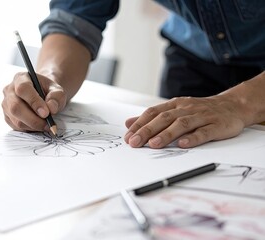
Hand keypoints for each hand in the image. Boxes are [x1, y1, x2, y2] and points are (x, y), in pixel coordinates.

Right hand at [2, 71, 66, 131]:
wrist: (42, 95)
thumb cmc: (48, 91)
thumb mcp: (57, 90)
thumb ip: (56, 97)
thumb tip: (51, 109)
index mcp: (21, 78)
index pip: (23, 89)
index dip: (34, 102)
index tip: (46, 113)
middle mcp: (9, 90)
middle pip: (15, 107)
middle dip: (33, 119)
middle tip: (47, 124)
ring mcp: (6, 104)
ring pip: (16, 120)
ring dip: (33, 126)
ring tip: (46, 125)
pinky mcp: (7, 116)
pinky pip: (16, 126)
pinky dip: (29, 129)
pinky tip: (38, 125)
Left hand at [124, 96, 245, 148]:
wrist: (233, 105)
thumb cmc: (199, 111)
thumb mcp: (174, 109)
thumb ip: (152, 117)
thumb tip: (128, 123)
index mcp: (175, 104)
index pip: (153, 113)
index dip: (140, 124)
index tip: (128, 137)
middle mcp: (186, 108)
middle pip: (164, 118)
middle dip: (147, 130)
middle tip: (135, 142)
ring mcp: (202, 116)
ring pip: (182, 124)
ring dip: (167, 134)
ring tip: (154, 144)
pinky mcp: (217, 125)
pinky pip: (204, 132)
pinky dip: (193, 138)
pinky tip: (183, 144)